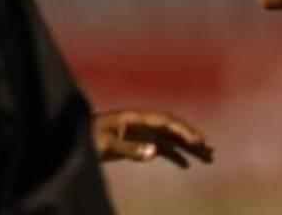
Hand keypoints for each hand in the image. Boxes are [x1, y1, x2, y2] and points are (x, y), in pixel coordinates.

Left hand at [92, 108, 213, 167]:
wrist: (72, 139)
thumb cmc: (86, 138)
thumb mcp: (105, 145)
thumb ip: (130, 149)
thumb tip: (155, 152)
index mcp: (137, 117)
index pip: (166, 122)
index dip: (183, 130)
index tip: (197, 141)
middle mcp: (144, 123)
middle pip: (174, 129)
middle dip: (193, 138)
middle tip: (209, 149)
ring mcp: (143, 133)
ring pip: (172, 139)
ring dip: (190, 147)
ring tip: (208, 157)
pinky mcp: (139, 143)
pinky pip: (162, 148)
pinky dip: (175, 156)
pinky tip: (186, 165)